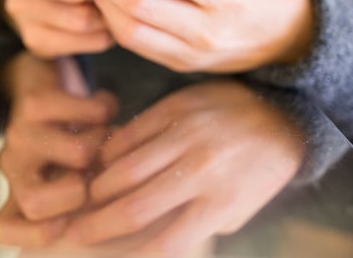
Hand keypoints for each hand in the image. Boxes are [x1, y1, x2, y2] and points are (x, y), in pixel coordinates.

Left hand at [0, 52, 117, 245]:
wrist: (36, 76)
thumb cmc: (63, 136)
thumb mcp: (67, 174)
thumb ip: (84, 198)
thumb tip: (122, 214)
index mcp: (20, 189)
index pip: (6, 228)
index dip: (37, 233)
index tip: (68, 224)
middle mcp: (14, 166)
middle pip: (34, 202)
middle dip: (79, 193)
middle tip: (95, 172)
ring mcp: (20, 133)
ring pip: (78, 154)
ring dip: (104, 144)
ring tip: (105, 135)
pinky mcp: (35, 100)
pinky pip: (89, 113)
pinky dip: (107, 111)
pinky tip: (106, 109)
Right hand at [66, 81, 304, 254]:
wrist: (277, 111)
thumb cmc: (257, 170)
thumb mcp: (239, 209)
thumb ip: (199, 226)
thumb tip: (154, 243)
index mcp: (221, 203)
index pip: (167, 244)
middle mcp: (201, 171)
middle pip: (135, 208)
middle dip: (98, 226)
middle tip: (76, 233)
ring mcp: (185, 136)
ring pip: (124, 169)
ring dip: (97, 189)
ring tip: (84, 200)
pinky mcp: (172, 108)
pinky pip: (128, 135)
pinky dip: (109, 153)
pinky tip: (101, 164)